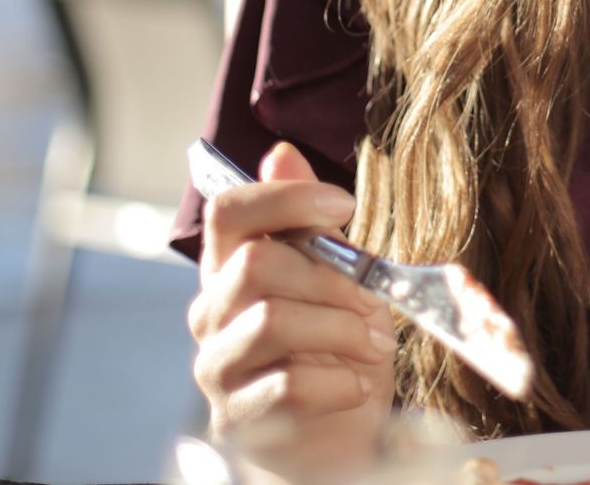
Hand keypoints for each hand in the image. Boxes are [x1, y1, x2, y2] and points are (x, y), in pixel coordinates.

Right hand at [188, 142, 395, 477]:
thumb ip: (309, 224)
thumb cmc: (335, 350)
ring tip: (375, 344)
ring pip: (271, 320)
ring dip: (340, 328)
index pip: (229, 211)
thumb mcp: (337, 278)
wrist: (333, 437)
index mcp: (233, 268)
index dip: (285, 198)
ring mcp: (219, 366)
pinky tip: (359, 385)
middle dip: (333, 278)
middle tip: (375, 302)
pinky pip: (285, 385)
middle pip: (256, 263)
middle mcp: (213, 312)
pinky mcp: (237, 418)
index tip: (344, 206)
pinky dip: (338, 382)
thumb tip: (282, 152)